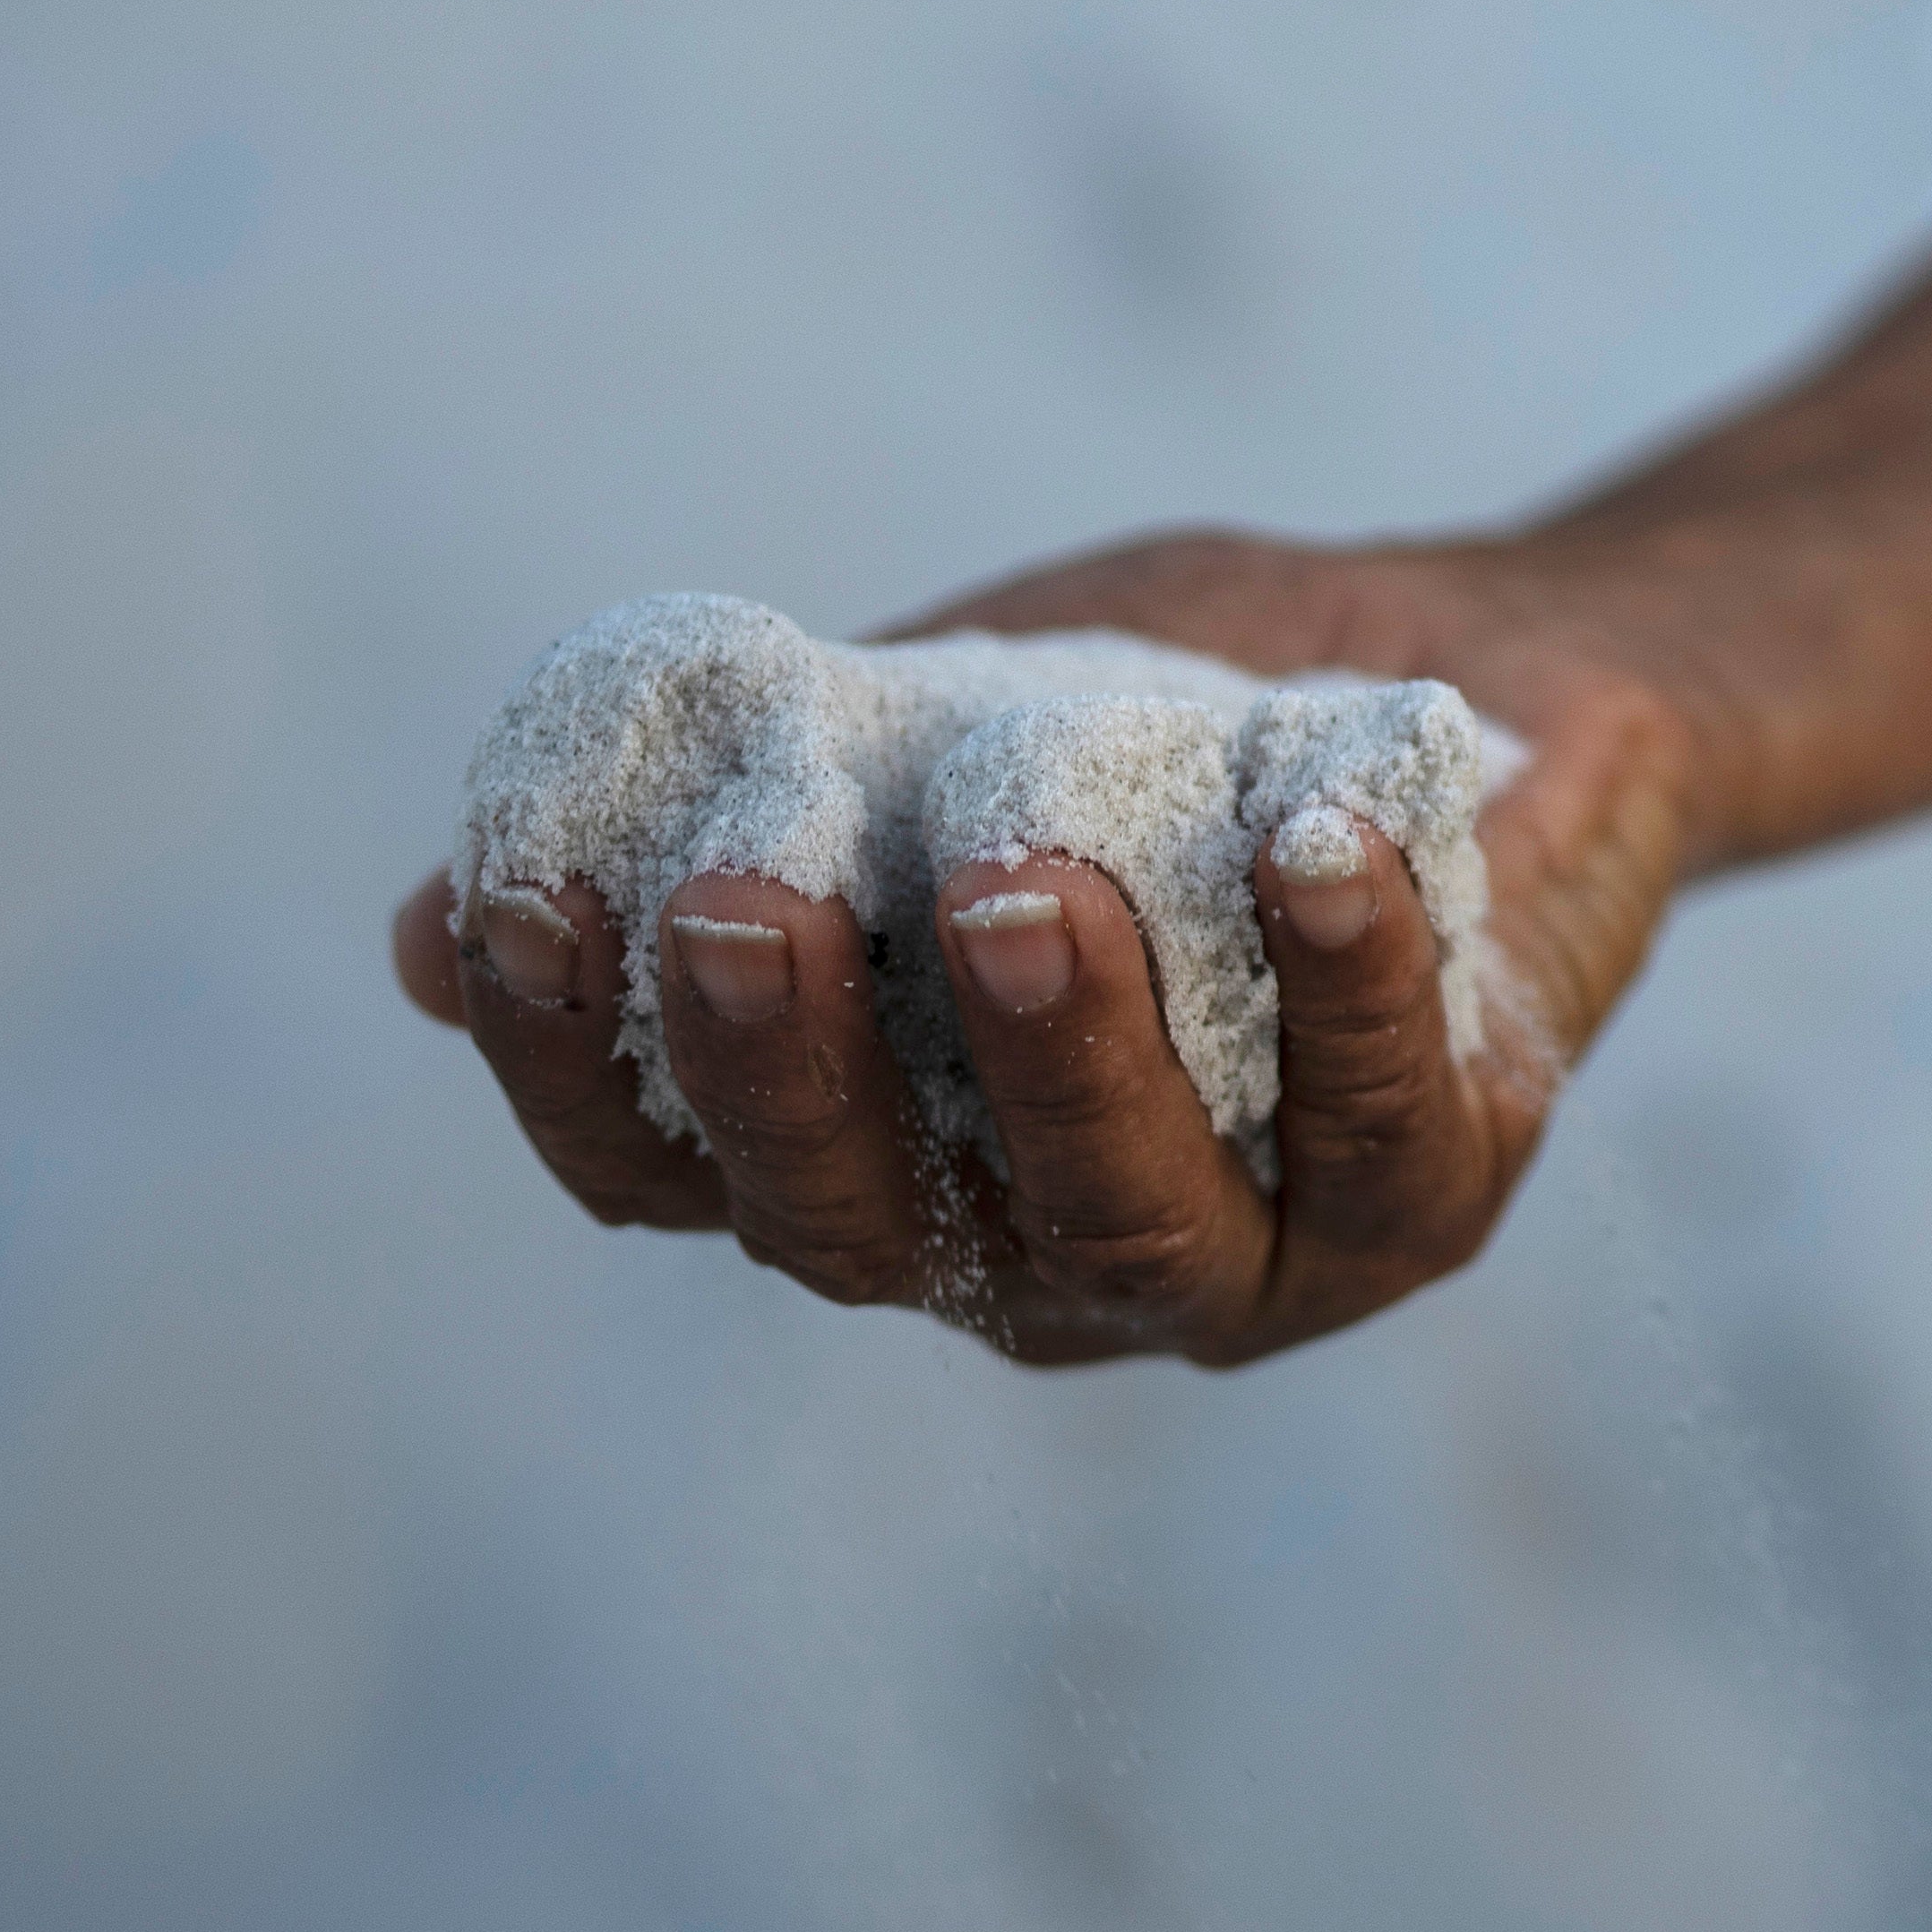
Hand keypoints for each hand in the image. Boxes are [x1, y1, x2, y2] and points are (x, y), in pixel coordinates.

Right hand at [383, 528, 1696, 1366]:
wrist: (1499, 676)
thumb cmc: (1190, 718)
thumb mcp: (954, 732)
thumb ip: (757, 812)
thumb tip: (431, 933)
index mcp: (883, 1154)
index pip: (670, 1172)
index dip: (568, 1059)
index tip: (513, 897)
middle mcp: (1029, 1250)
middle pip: (863, 1232)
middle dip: (790, 1073)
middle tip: (745, 898)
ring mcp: (1245, 1255)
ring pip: (1125, 1216)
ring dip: (1062, 1056)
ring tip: (1021, 887)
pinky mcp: (1437, 1189)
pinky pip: (1388, 1115)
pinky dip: (1350, 977)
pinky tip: (1319, 838)